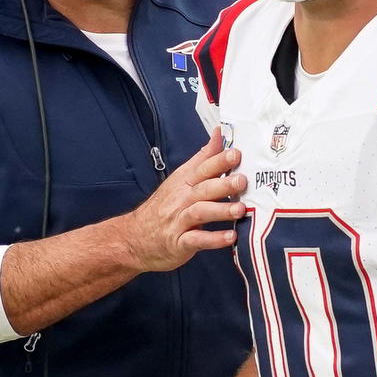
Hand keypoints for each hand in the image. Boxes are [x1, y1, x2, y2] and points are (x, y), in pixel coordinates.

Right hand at [119, 128, 247, 271]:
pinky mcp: (180, 242)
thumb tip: (219, 135)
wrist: (135, 238)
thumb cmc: (164, 207)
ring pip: (200, 212)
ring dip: (221, 210)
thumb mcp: (181, 179)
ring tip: (240, 209)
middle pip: (203, 188)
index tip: (236, 153)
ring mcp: (179, 221)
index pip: (202, 168)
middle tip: (242, 181)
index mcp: (183, 182)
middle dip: (223, 184)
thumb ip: (203, 158)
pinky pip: (197, 240)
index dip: (219, 160)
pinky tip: (230, 237)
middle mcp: (181, 199)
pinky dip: (214, 239)